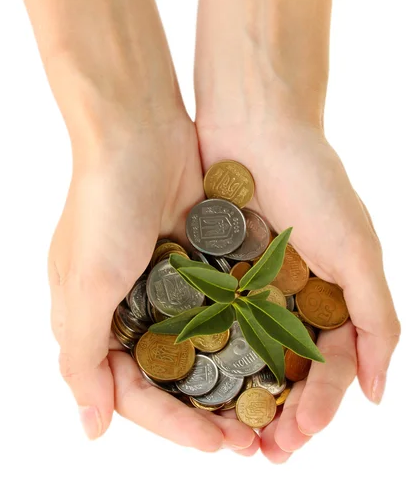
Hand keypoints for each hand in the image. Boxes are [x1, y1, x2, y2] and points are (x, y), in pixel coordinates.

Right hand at [48, 111, 258, 452]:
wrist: (139, 133)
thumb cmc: (103, 206)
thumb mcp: (82, 284)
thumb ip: (82, 356)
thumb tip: (90, 427)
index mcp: (96, 321)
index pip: (132, 392)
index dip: (171, 424)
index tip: (214, 443)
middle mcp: (130, 309)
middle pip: (171, 378)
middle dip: (206, 411)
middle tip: (249, 441)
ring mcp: (166, 285)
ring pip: (201, 348)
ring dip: (229, 378)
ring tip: (267, 409)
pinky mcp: (196, 261)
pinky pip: (220, 308)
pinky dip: (239, 332)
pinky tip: (270, 355)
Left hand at [197, 116, 399, 460]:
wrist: (256, 123)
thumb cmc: (313, 180)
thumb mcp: (357, 249)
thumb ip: (376, 320)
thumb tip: (378, 394)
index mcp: (332, 293)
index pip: (330, 365)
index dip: (320, 404)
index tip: (299, 436)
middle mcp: (291, 294)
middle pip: (287, 369)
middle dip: (279, 413)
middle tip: (264, 452)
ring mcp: (250, 283)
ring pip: (246, 354)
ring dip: (242, 395)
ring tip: (230, 435)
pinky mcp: (213, 267)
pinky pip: (210, 320)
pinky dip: (208, 353)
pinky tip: (198, 382)